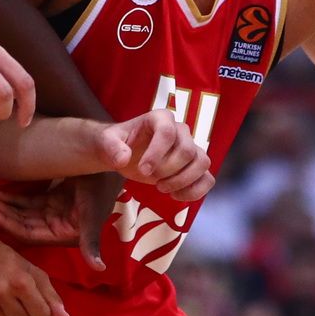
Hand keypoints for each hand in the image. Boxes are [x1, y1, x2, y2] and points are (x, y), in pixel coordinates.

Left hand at [0, 175, 115, 270]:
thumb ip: (91, 241)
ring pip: (19, 211)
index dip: (6, 223)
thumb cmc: (103, 189)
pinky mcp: (51, 200)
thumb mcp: (94, 214)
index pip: (26, 232)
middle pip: (18, 221)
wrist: (112, 165)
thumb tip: (99, 268)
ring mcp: (51, 213)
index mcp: (63, 234)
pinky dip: (10, 196)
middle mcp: (54, 227)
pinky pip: (25, 201)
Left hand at [94, 111, 214, 200]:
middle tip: (150, 179)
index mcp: (160, 119)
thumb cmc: (117, 143)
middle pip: (187, 151)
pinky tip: (175, 196)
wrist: (125, 152)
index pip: (167, 132)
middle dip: (169, 171)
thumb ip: (112, 147)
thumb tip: (123, 159)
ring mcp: (190, 148)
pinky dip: (195, 191)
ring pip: (202, 163)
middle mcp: (180, 130)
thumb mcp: (106, 142)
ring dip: (183, 181)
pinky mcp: (194, 166)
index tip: (143, 171)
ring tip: (162, 188)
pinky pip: (208, 179)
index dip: (157, 154)